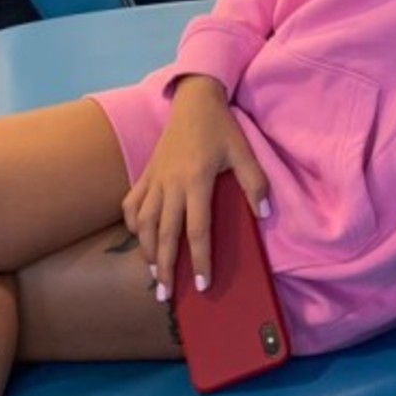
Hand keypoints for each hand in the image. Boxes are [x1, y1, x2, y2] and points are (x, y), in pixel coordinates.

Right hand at [121, 75, 269, 299]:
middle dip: (165, 268)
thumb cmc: (222, 127)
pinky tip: (140, 237)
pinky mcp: (146, 173)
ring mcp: (155, 179)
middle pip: (166, 235)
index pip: (198, 230)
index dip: (200, 260)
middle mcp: (171, 184)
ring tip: (152, 275)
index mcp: (197, 181)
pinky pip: (132, 203)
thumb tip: (263, 214)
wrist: (194, 99)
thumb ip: (255, 182)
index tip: (203, 285)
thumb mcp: (244, 151)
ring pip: (145, 224)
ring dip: (147, 252)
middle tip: (165, 296)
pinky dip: (133, 224)